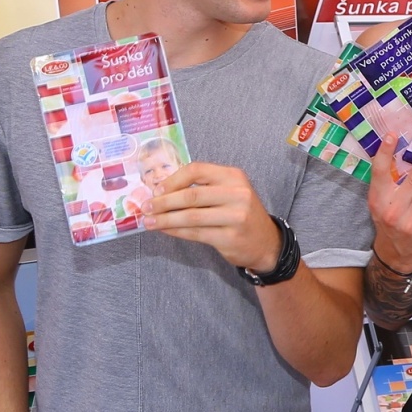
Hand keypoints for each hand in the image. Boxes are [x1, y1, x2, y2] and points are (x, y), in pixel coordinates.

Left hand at [143, 161, 280, 270]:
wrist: (266, 242)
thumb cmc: (240, 214)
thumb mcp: (228, 192)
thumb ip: (202, 187)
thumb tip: (161, 189)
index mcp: (234, 176)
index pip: (196, 170)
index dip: (172, 180)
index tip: (155, 189)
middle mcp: (238, 193)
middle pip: (191, 195)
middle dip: (163, 202)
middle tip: (145, 207)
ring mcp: (236, 216)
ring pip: (191, 216)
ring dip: (165, 219)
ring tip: (149, 222)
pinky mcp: (231, 237)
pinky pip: (196, 233)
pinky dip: (176, 231)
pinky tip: (165, 230)